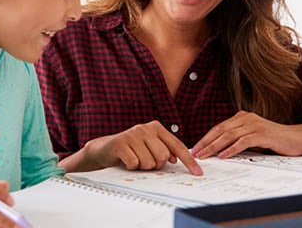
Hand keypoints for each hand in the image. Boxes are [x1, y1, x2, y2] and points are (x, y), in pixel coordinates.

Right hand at [67, 121, 201, 174]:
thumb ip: (164, 150)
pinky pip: (134, 163)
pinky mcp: (121, 143)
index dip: (188, 161)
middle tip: (144, 161)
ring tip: (134, 159)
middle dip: (155, 165)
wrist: (104, 148)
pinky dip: (130, 167)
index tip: (198, 173)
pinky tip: (125, 160)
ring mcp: (133, 134)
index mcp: (156, 127)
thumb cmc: (130, 149)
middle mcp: (145, 128)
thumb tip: (175, 160)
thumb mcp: (149, 147)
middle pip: (163, 156)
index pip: (177, 146)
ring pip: (149, 162)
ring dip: (141, 167)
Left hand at [191, 111, 301, 158]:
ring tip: (205, 155)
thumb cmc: (273, 140)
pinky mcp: (262, 133)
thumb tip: (218, 150)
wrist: (297, 138)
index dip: (206, 138)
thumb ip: (237, 139)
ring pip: (229, 135)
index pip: (218, 127)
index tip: (195, 148)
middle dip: (206, 142)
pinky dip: (231, 149)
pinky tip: (223, 155)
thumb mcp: (252, 138)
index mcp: (241, 117)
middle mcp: (246, 118)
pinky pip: (243, 141)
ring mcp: (254, 124)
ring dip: (215, 146)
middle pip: (220, 130)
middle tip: (195, 153)